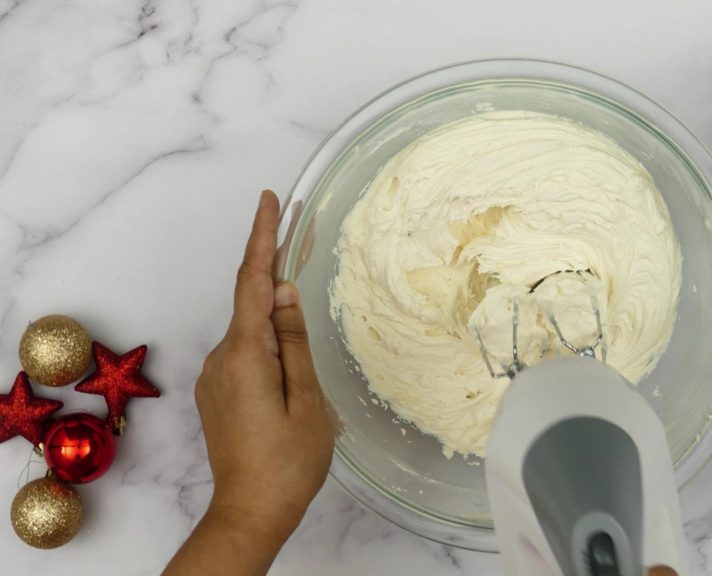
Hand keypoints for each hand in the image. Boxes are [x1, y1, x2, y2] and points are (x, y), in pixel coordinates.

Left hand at [166, 191, 335, 574]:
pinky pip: (246, 353)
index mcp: (244, 355)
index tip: (271, 200)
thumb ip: (292, 340)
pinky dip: (268, 347)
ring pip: (251, 332)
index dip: (263, 237)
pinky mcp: (218, 392)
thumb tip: (282, 291)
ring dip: (277, 326)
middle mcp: (221, 358)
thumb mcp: (306, 399)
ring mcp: (215, 377)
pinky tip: (290, 378)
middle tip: (303, 239)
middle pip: (251, 303)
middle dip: (275, 273)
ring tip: (306, 368)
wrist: (250, 513)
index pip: (252, 281)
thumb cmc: (288, 462)